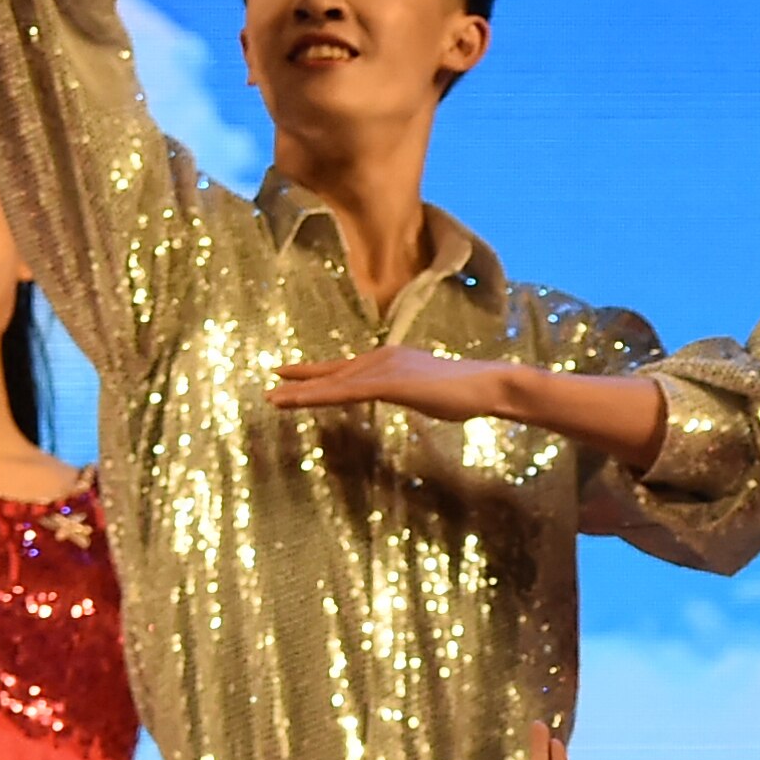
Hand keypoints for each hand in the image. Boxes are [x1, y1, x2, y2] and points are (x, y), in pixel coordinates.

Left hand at [272, 346, 536, 424]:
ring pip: (334, 384)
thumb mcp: (428, 394)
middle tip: (272, 387)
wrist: (487, 384)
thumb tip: (409, 395)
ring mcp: (383, 369)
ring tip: (273, 399)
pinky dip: (316, 395)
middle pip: (334, 373)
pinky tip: (297, 400)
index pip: (347, 369)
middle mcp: (382, 359)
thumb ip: (411, 392)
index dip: (316, 373)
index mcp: (391, 361)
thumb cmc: (467, 393)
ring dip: (301, 392)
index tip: (290, 373)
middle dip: (301, 381)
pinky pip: (344, 392)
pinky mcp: (387, 383)